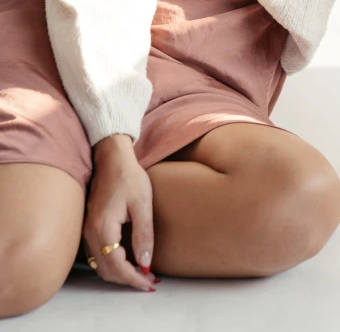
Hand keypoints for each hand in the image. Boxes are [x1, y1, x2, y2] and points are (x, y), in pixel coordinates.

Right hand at [82, 151, 158, 289]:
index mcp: (102, 227)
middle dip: (127, 280)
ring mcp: (86, 230)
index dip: (133, 279)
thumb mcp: (142, 203)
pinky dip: (112, 263)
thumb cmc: (129, 177)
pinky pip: (97, 254)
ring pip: (100, 264)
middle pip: (106, 270)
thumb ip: (144, 234)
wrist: (111, 158)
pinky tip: (128, 260)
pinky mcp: (89, 226)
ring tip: (141, 273)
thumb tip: (145, 264)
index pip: (116, 265)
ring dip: (119, 273)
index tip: (150, 283)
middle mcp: (90, 232)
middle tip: (149, 281)